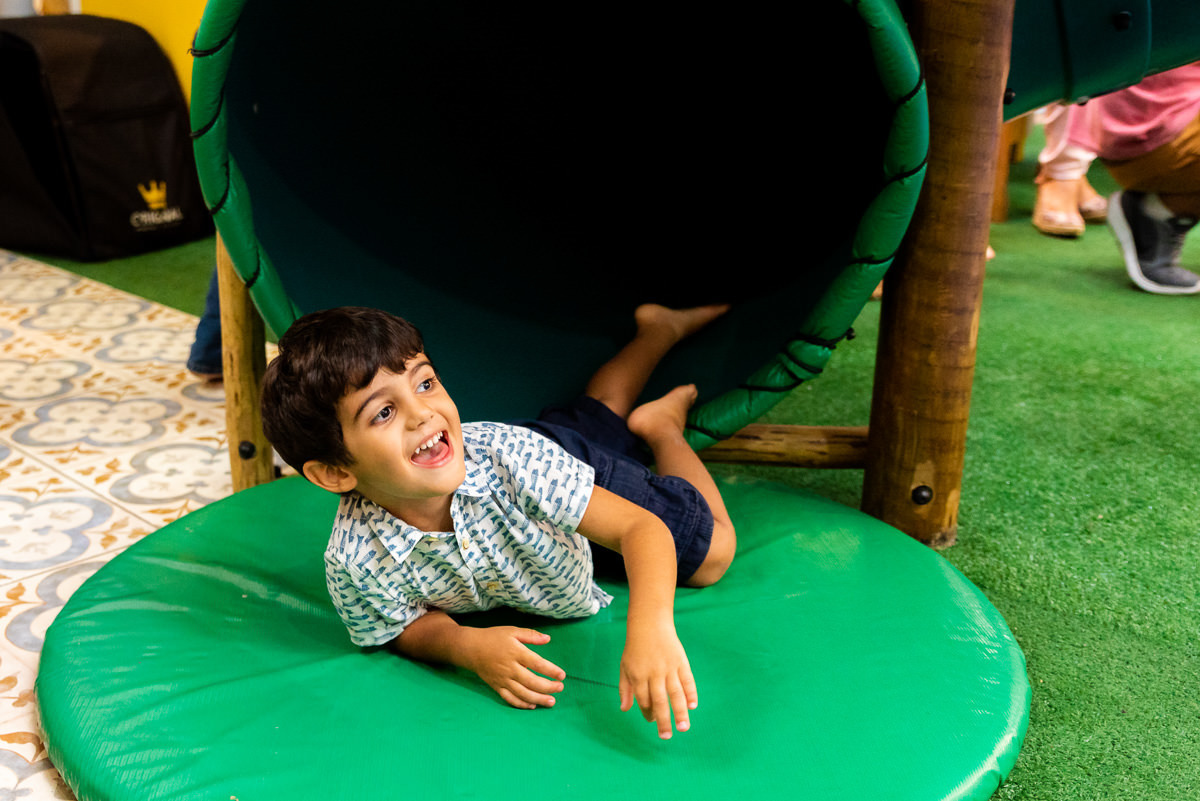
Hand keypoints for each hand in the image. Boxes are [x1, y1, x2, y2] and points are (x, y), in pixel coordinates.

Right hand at [459, 626, 566, 709]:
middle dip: (548, 687)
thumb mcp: (512, 631)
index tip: (562, 675)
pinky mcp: (496, 687)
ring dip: (538, 699)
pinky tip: (532, 705)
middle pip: (532, 681)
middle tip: (560, 688)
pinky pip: (510, 699)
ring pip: (523, 693)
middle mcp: (510, 668)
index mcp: (515, 652)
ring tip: (551, 702)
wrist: (470, 649)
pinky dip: (521, 704)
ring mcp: (503, 679)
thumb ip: (531, 635)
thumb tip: (548, 639)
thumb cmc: (493, 638)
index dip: (551, 671)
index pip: (537, 663)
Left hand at [618, 622, 697, 738]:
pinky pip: (687, 680)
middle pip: (660, 701)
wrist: (649, 624)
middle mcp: (654, 673)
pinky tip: (693, 705)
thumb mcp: (624, 666)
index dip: (647, 713)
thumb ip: (625, 688)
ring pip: (676, 693)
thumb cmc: (635, 648)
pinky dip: (691, 692)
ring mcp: (668, 668)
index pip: (644, 700)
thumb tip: (625, 709)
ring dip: (680, 712)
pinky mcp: (680, 661)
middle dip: (663, 720)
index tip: (652, 720)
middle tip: (666, 736)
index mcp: (638, 675)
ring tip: (683, 727)